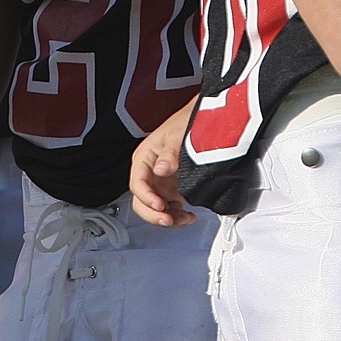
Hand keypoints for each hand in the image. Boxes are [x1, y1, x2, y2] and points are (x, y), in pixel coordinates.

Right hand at [129, 110, 195, 227]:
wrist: (203, 120)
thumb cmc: (186, 122)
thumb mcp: (178, 134)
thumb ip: (170, 153)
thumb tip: (161, 169)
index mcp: (145, 157)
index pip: (137, 183)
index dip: (146, 197)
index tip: (159, 205)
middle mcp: (150, 173)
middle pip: (142, 201)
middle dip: (153, 214)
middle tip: (168, 220)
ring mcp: (161, 183)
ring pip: (156, 209)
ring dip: (168, 218)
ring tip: (185, 220)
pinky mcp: (173, 189)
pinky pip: (170, 209)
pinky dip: (177, 216)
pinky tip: (188, 216)